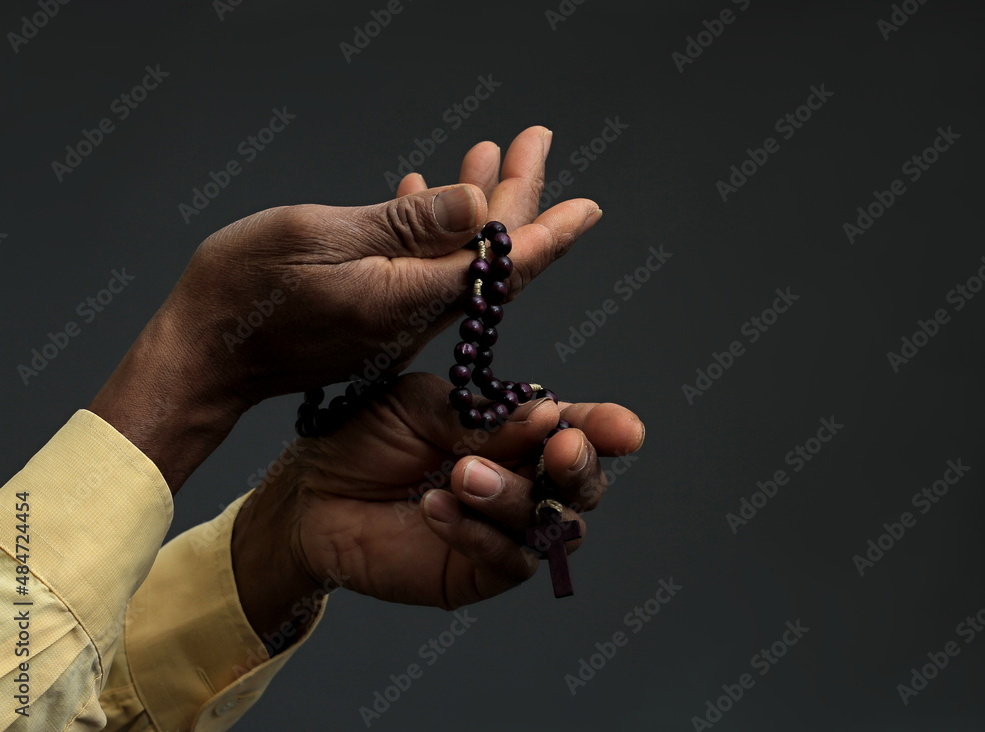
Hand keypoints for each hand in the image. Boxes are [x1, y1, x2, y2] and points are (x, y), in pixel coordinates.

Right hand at [89, 126, 601, 491]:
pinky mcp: (378, 315)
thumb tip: (476, 207)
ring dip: (479, 207)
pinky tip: (432, 190)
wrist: (204, 355)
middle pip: (489, 259)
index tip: (587, 205)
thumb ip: (404, 226)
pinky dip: (435, 227)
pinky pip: (423, 267)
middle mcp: (416, 316)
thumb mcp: (322, 240)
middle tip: (534, 142)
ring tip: (492, 151)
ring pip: (459, 259)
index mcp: (410, 298)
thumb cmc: (246, 292)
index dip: (547, 232)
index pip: (501, 267)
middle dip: (517, 199)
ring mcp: (397, 318)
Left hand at [232, 373, 643, 640]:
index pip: (575, 429)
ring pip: (550, 524)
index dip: (606, 429)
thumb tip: (550, 416)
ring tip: (460, 474)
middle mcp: (520, 479)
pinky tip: (436, 508)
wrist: (310, 491)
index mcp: (515, 433)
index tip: (627, 430)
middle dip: (579, 466)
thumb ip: (484, 417)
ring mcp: (503, 530)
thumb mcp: (422, 406)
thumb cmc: (366, 436)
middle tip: (559, 447)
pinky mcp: (477, 572)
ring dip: (514, 496)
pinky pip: (506, 561)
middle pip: (582, 485)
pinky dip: (478, 533)